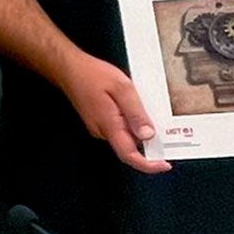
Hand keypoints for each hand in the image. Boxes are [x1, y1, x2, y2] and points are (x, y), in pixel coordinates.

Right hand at [58, 50, 167, 172]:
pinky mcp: (99, 122)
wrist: (69, 69)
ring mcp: (100, 128)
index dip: (148, 165)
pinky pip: (119, 128)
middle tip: (160, 123)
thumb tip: (148, 134)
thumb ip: (136, 112)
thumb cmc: (91, 74)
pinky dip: (130, 121)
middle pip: (131, 146)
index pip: (129, 155)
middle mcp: (103, 131)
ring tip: (139, 103)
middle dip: (148, 140)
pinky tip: (129, 104)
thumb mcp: (122, 88)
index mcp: (109, 125)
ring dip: (138, 127)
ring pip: (126, 136)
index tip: (164, 165)